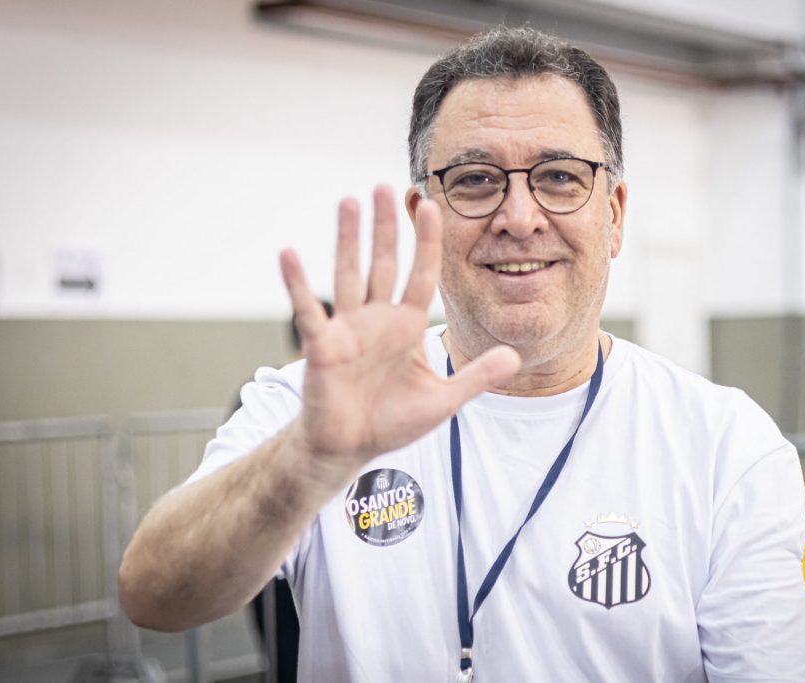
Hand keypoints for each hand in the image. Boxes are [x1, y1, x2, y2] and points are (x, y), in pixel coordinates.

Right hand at [280, 186, 519, 469]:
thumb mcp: (443, 401)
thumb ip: (476, 377)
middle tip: (386, 186)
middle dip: (386, 227)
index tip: (432, 206)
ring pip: (349, 274)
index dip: (426, 243)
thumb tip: (514, 357)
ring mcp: (348, 329)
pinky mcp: (322, 346)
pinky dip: (298, 284)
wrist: (350, 447)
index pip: (421, 274)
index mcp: (406, 326)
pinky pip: (309, 311)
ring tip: (349, 201)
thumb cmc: (392, 421)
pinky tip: (289, 255)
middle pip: (384, 263)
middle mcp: (377, 319)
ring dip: (348, 239)